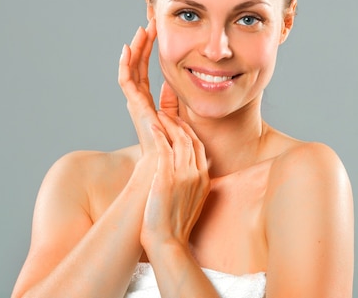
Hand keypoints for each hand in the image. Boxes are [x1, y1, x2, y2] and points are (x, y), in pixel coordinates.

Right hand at [118, 22, 160, 158]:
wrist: (166, 161)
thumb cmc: (171, 143)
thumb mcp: (174, 116)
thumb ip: (171, 101)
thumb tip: (171, 85)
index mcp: (147, 100)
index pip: (145, 69)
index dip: (149, 50)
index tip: (156, 32)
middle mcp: (138, 99)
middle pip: (137, 65)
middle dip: (143, 43)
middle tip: (150, 22)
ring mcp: (135, 101)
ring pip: (131, 68)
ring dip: (137, 48)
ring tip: (142, 28)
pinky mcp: (134, 105)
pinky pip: (126, 81)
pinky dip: (125, 65)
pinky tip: (128, 49)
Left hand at [141, 113, 209, 249]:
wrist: (168, 243)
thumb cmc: (175, 228)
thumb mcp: (191, 204)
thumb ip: (191, 187)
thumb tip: (184, 179)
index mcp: (204, 180)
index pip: (199, 148)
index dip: (190, 133)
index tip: (181, 124)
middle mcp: (197, 175)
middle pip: (191, 140)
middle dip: (180, 124)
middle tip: (169, 113)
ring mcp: (183, 176)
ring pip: (179, 141)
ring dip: (170, 125)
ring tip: (160, 115)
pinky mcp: (167, 178)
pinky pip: (165, 149)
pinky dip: (160, 135)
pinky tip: (154, 126)